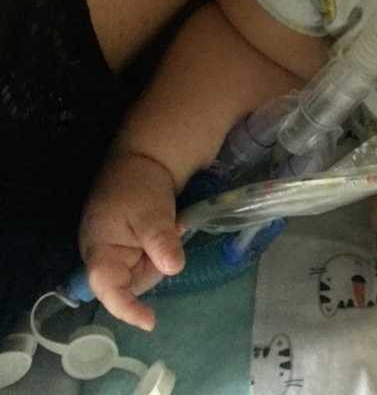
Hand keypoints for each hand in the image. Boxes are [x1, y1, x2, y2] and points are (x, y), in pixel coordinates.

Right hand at [79, 151, 184, 330]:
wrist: (144, 157)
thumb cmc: (138, 184)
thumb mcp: (151, 212)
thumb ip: (160, 241)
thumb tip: (173, 268)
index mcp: (100, 251)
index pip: (108, 289)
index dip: (127, 309)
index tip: (150, 322)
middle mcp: (106, 257)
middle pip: (133, 284)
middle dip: (155, 266)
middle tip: (171, 233)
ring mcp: (119, 252)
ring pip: (145, 272)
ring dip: (161, 255)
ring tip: (170, 225)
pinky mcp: (133, 246)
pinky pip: (150, 260)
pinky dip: (163, 248)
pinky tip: (170, 226)